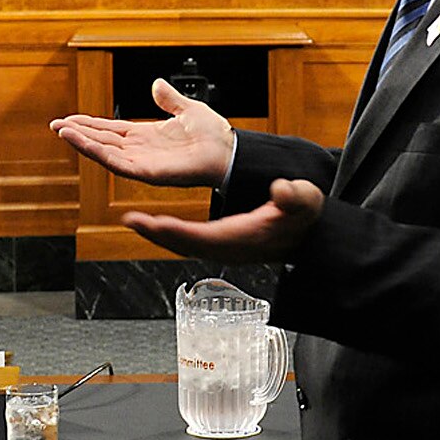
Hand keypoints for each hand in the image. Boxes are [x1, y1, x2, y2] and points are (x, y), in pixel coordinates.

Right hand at [50, 79, 234, 188]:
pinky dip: (96, 152)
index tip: (68, 119)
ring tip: (61, 131)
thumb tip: (157, 84)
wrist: (228, 151)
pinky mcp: (146, 172)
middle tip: (54, 125)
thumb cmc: (214, 135)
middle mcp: (140, 150)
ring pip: (104, 152)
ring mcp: (141, 162)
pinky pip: (116, 162)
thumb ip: (169, 99)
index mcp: (146, 136)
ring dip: (81, 142)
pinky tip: (81, 142)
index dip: (89, 124)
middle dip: (78, 133)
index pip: (110, 130)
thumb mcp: (187, 109)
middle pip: (101, 140)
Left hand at [123, 177, 325, 262]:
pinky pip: (189, 243)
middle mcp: (229, 248)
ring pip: (184, 246)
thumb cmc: (303, 219)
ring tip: (134, 221)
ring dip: (158, 235)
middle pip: (186, 245)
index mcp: (245, 237)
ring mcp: (223, 250)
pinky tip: (155, 225)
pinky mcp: (220, 246)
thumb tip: (282, 189)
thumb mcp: (306, 202)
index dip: (180, 231)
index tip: (157, 223)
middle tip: (132, 221)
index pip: (206, 237)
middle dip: (157, 234)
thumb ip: (295, 196)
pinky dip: (169, 234)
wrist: (307, 237)